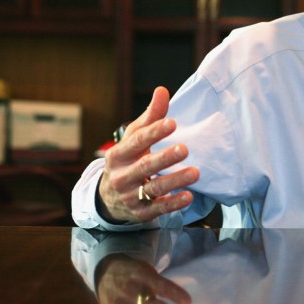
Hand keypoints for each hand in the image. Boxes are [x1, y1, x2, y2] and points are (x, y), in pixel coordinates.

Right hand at [99, 86, 199, 222]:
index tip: (172, 123)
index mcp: (118, 155)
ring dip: (175, 181)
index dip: (154, 132)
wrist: (108, 198)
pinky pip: (158, 209)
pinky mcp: (140, 213)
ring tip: (195, 173)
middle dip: (165, 158)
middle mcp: (121, 176)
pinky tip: (188, 196)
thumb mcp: (133, 139)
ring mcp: (130, 196)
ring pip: (153, 189)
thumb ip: (150, 117)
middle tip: (185, 149)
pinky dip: (173, 203)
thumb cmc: (128, 160)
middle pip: (144, 166)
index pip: (136, 141)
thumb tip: (162, 90)